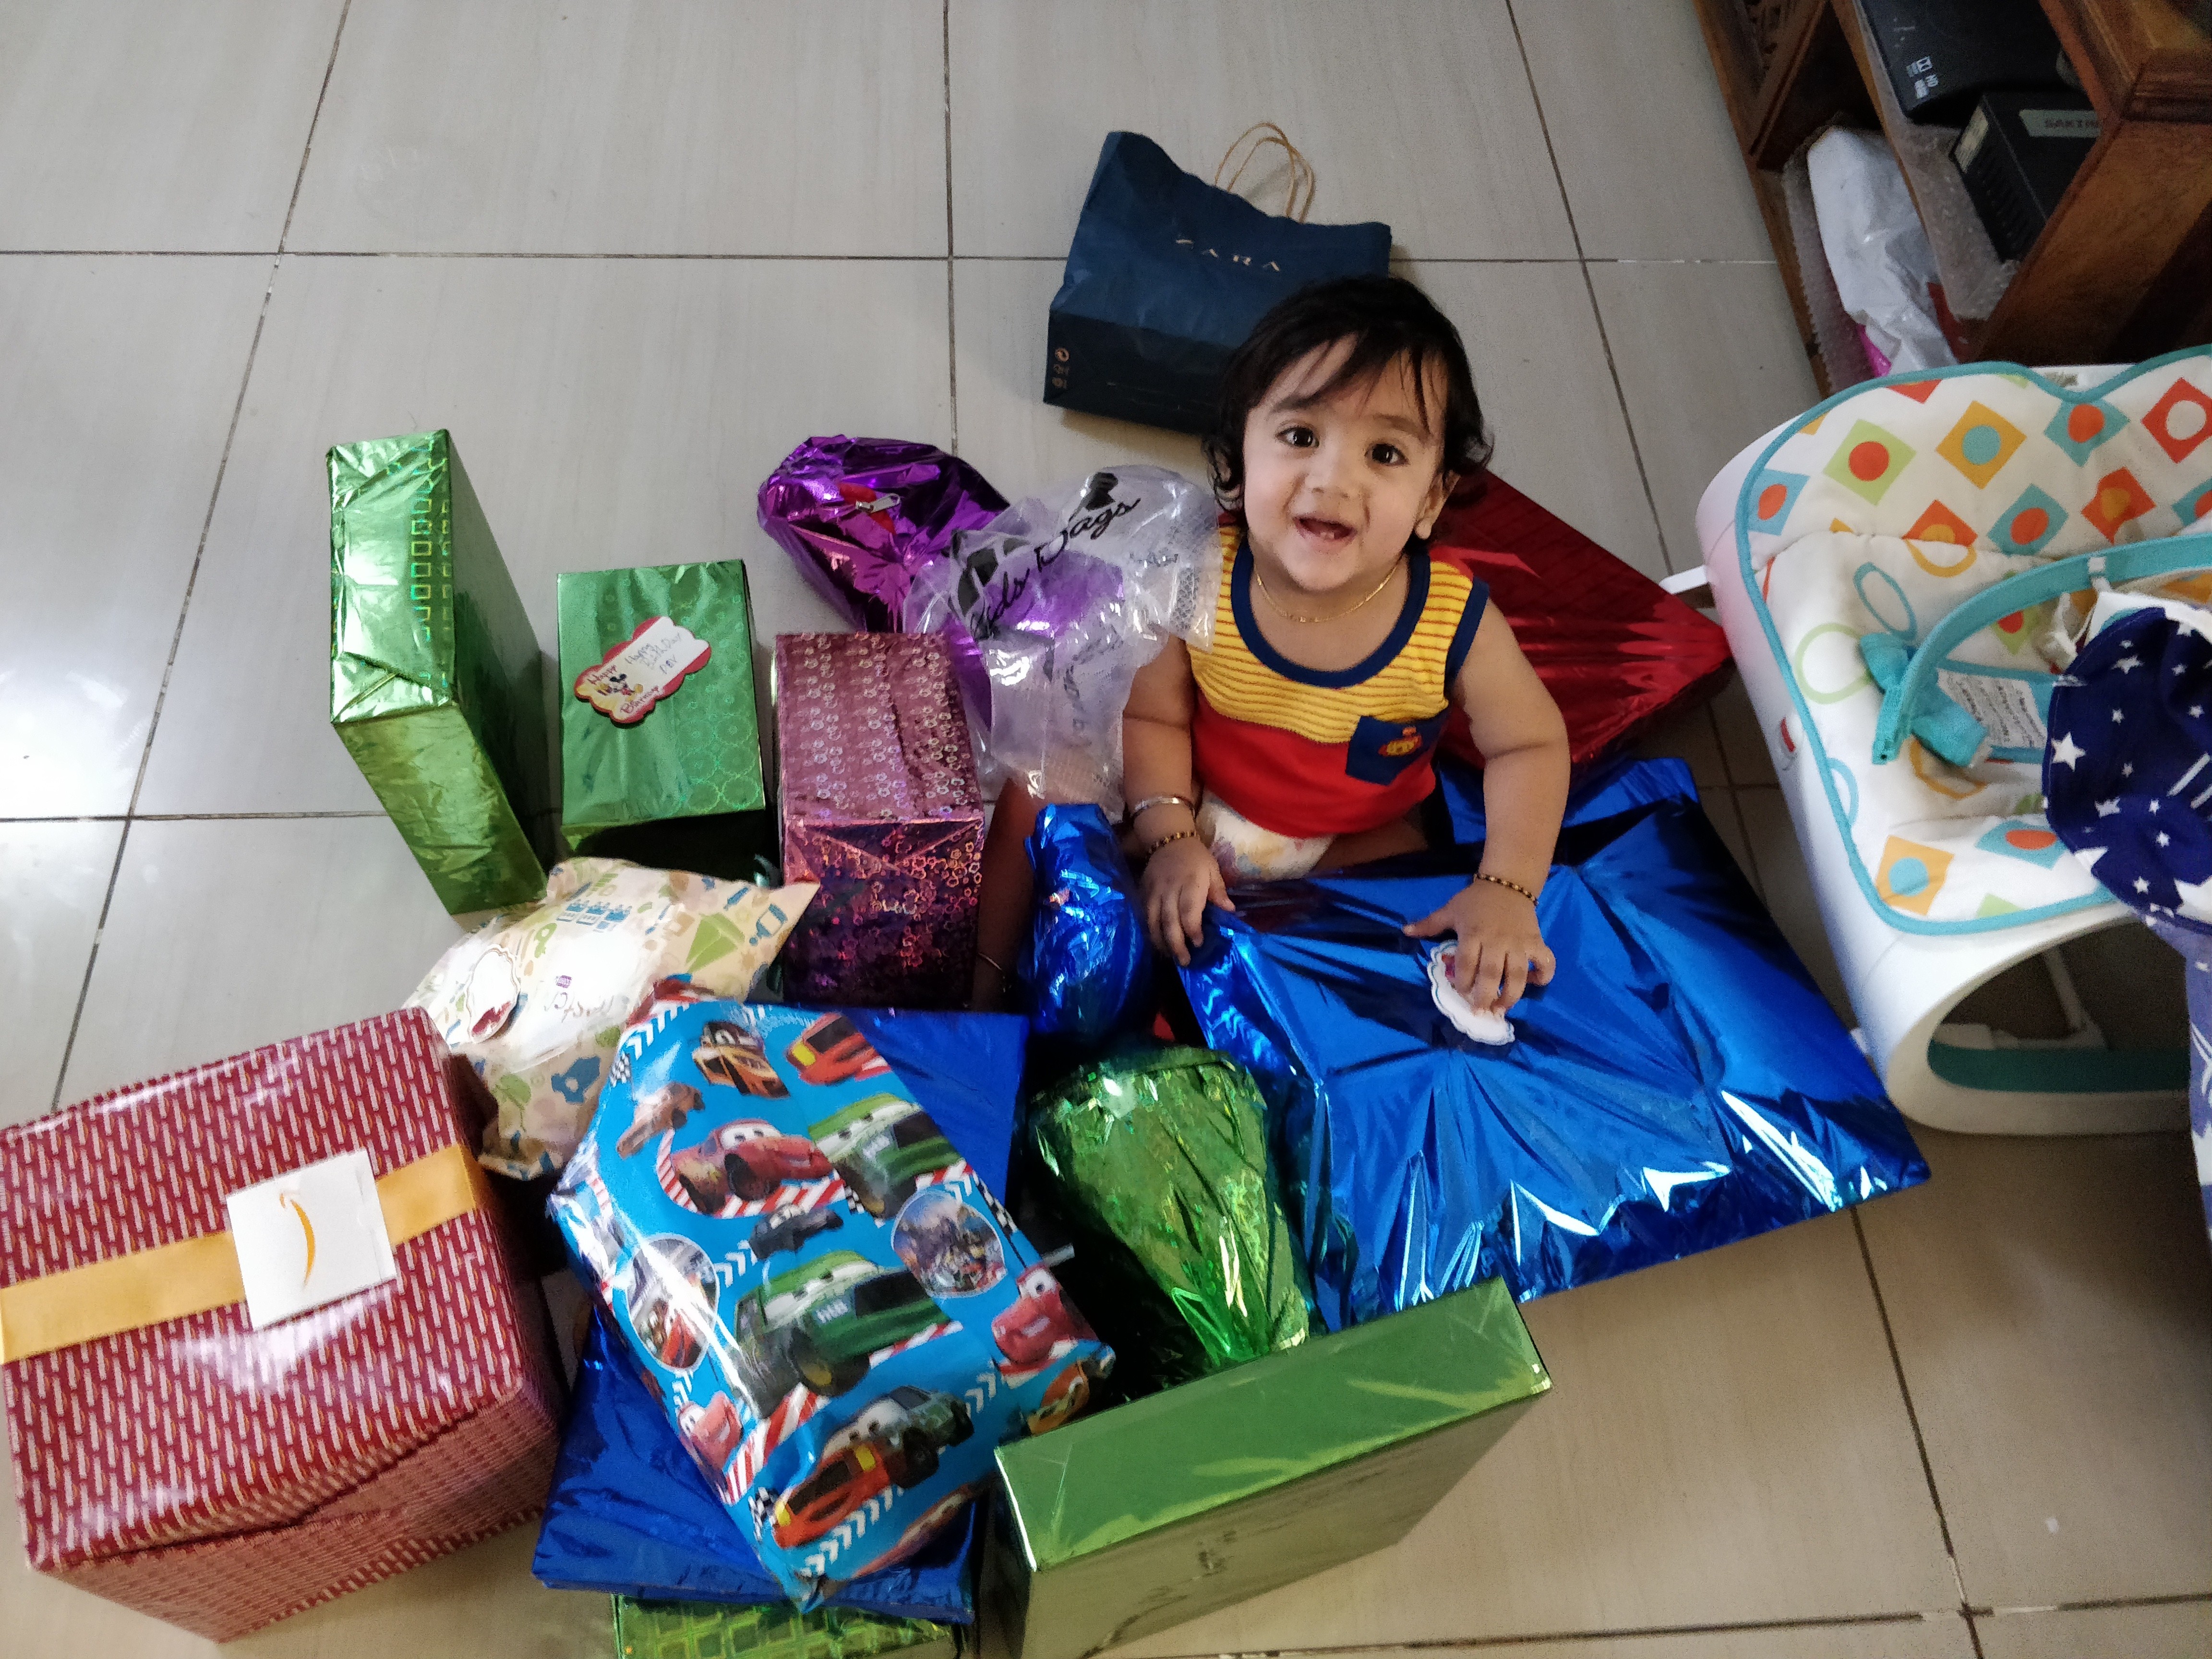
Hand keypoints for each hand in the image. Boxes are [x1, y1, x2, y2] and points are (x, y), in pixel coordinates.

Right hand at [1141, 835, 1233, 965]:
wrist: (1168, 840)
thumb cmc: (1196, 858)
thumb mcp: (1212, 869)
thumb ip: (1218, 891)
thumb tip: (1229, 911)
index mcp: (1190, 882)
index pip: (1188, 910)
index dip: (1192, 929)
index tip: (1198, 944)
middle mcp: (1169, 889)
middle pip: (1169, 920)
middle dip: (1176, 944)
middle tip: (1184, 961)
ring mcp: (1153, 892)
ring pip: (1152, 921)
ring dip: (1160, 941)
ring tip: (1169, 957)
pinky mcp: (1142, 893)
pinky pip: (1143, 916)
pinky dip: (1149, 931)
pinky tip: (1156, 943)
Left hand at [1404, 880, 1554, 1012]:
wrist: (1509, 882)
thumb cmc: (1476, 900)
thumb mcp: (1450, 909)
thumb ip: (1429, 924)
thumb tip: (1404, 931)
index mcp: (1473, 933)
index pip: (1467, 963)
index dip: (1463, 982)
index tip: (1461, 994)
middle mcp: (1497, 940)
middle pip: (1492, 973)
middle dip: (1485, 996)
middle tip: (1480, 1011)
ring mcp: (1519, 943)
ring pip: (1518, 973)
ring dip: (1511, 995)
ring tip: (1501, 1009)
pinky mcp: (1537, 942)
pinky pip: (1546, 962)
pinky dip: (1543, 976)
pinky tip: (1534, 983)